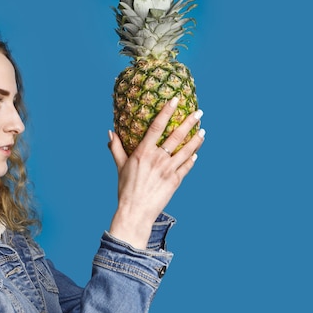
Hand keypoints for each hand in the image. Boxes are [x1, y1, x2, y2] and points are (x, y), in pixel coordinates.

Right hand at [107, 97, 204, 248]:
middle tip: (199, 112)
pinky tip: (196, 152)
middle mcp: (157, 159)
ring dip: (196, 139)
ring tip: (203, 130)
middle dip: (189, 122)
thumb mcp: (120, 167)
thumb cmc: (126, 189)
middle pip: (176, 136)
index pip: (156, 127)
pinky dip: (192, 158)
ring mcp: (168, 170)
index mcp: (143, 153)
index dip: (166, 112)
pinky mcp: (175, 181)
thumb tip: (110, 132)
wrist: (135, 211)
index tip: (174, 100)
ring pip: (186, 150)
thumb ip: (116, 148)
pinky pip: (187, 167)